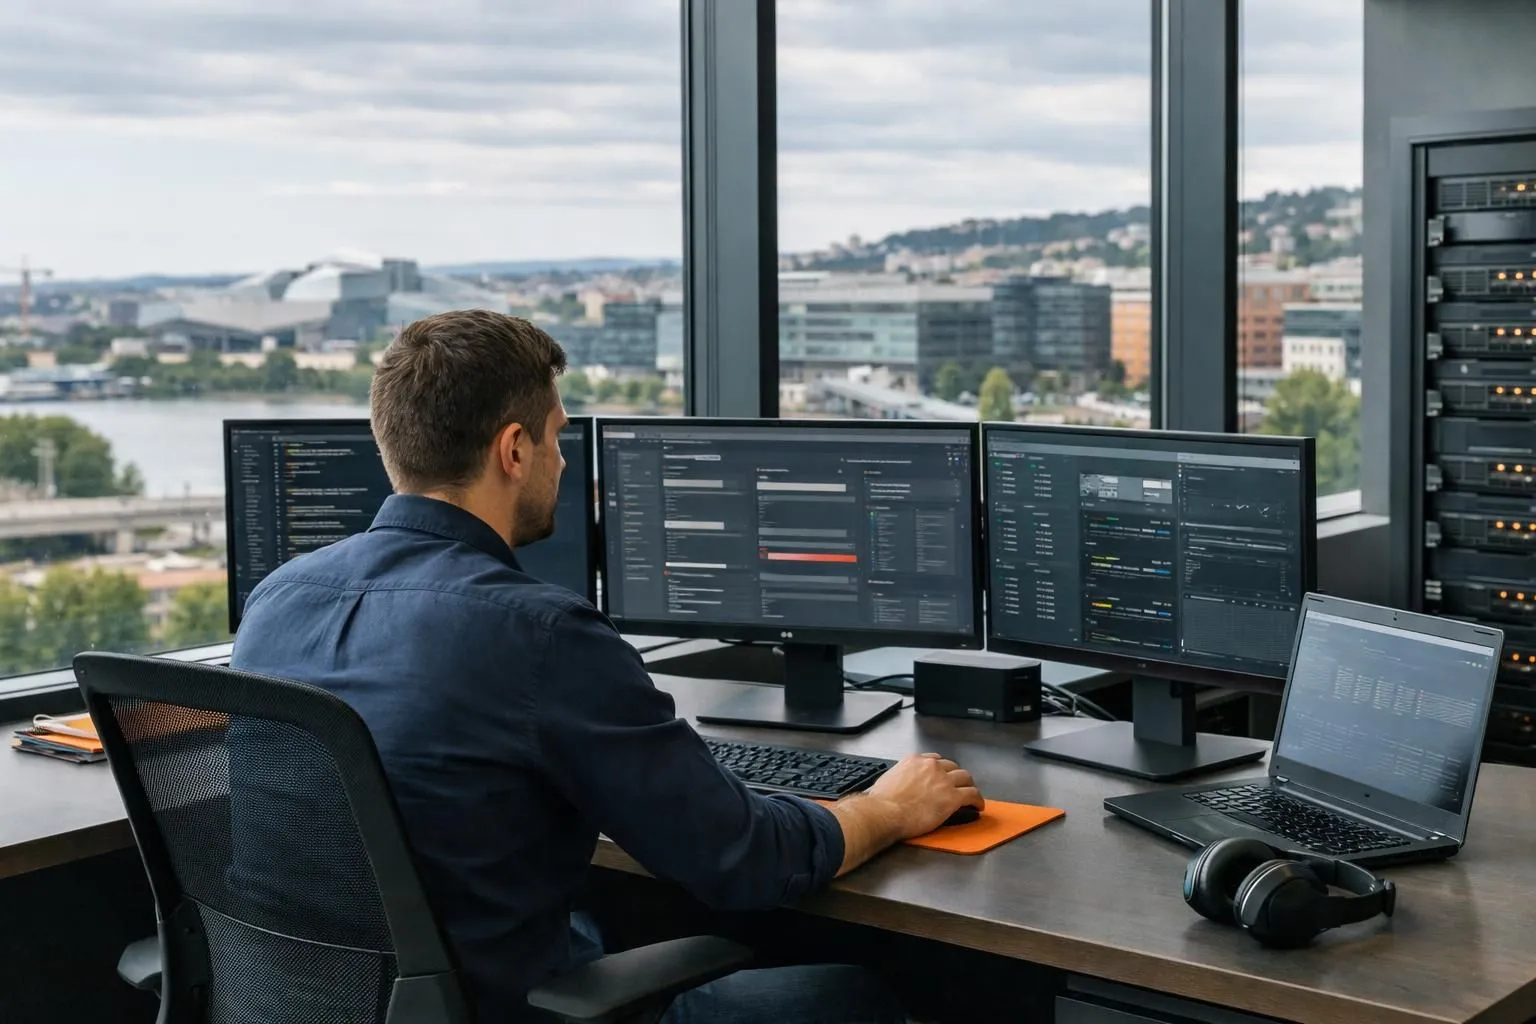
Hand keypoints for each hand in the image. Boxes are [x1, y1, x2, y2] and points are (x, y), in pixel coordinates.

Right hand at [865, 752, 983, 839]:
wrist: (886, 812)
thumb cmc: (881, 801)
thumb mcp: (887, 779)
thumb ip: (898, 777)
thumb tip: (897, 785)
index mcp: (914, 760)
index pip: (934, 760)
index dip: (941, 769)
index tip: (942, 775)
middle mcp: (931, 766)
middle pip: (952, 767)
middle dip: (956, 776)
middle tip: (957, 785)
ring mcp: (944, 781)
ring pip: (965, 778)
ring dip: (969, 785)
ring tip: (971, 794)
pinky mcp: (953, 797)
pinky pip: (972, 795)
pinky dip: (977, 800)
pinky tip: (978, 806)